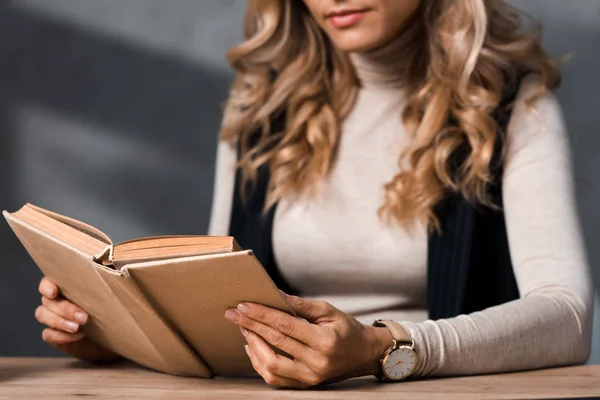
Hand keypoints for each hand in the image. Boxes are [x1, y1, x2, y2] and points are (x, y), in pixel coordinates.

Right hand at [36, 277, 120, 362]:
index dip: (47, 286)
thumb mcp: (113, 294)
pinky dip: (61, 336)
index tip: (54, 292)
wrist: (117, 335)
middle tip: (84, 317)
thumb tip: (113, 269)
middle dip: (65, 309)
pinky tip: (79, 335)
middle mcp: (57, 301)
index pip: (48, 282)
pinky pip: (47, 335)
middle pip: (47, 301)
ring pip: (42, 315)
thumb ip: (106, 281)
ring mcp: (54, 318)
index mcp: (68, 287)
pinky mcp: (56, 336)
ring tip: (78, 327)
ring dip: (60, 321)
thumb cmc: (114, 310)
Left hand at [224, 292, 392, 387]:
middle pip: (276, 342)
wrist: (364, 354)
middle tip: (233, 313)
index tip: (244, 305)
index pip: (286, 325)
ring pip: (271, 365)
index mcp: (325, 341)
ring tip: (244, 329)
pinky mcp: (305, 385)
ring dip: (253, 346)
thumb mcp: (328, 311)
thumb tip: (274, 295)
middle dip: (251, 325)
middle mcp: (317, 362)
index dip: (262, 314)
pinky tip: (253, 347)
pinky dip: (260, 363)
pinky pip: (275, 378)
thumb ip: (301, 305)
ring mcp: (310, 377)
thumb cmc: (346, 329)